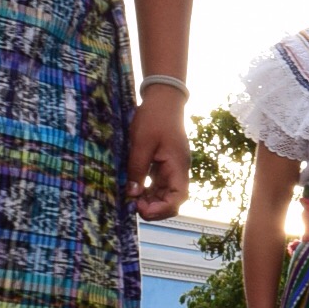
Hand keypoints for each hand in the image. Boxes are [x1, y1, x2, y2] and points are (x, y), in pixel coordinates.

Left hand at [126, 91, 189, 220]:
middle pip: (171, 199)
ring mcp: (172, 166)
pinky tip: (133, 188)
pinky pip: (159, 183)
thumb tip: (132, 194)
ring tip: (131, 199)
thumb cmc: (154, 118)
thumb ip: (137, 170)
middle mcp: (178, 170)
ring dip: (150, 200)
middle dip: (154, 207)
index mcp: (177, 166)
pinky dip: (148, 189)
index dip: (161, 210)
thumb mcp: (141, 143)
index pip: (177, 199)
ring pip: (164, 193)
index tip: (141, 209)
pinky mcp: (164, 162)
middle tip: (132, 205)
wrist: (163, 98)